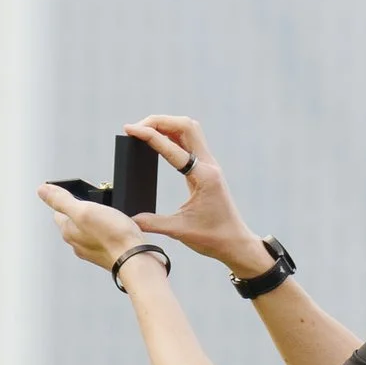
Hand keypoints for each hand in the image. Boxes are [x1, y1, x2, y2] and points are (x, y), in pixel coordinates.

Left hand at [36, 184, 155, 278]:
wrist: (136, 258)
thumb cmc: (113, 236)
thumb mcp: (84, 210)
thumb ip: (61, 200)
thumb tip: (42, 190)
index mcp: (68, 232)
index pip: (58, 212)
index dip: (66, 199)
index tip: (76, 193)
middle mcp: (78, 243)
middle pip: (73, 221)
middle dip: (81, 210)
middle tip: (93, 203)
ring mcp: (92, 249)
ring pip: (89, 230)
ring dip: (95, 220)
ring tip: (106, 213)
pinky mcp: (107, 253)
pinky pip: (103, 237)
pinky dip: (107, 230)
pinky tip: (116, 227)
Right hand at [122, 118, 264, 278]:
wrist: (236, 243)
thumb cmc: (212, 238)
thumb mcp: (180, 231)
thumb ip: (153, 222)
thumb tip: (129, 218)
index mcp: (203, 176)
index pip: (172, 148)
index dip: (149, 135)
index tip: (130, 129)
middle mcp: (208, 164)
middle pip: (185, 126)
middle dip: (158, 121)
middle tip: (135, 128)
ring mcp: (208, 164)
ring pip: (189, 130)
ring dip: (166, 124)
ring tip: (144, 130)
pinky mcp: (206, 168)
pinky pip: (189, 142)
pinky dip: (172, 135)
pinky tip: (159, 140)